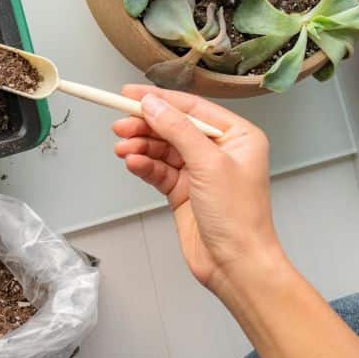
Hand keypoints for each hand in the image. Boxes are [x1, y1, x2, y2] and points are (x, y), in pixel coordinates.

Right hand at [112, 85, 282, 293]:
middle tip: (120, 126)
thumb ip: (177, 130)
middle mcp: (219, 151)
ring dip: (141, 147)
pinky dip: (144, 166)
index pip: (192, 108)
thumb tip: (151, 104)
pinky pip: (158, 170)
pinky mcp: (184, 191)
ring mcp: (200, 172)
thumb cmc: (238, 216)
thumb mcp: (208, 164)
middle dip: (145, 126)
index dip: (160, 99)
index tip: (129, 94)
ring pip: (162, 149)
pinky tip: (133, 163)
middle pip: (173, 127)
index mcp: (237, 137)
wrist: (235, 264)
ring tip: (122, 149)